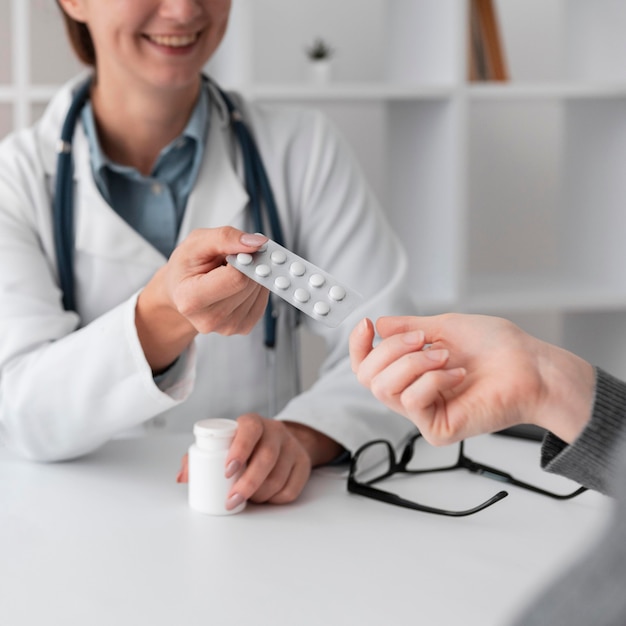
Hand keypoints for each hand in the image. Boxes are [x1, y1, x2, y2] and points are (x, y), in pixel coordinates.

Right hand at [136, 227, 269, 371]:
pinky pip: (263, 301)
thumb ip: (225, 238)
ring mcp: (227, 327)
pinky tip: (240, 283)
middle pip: (249, 285)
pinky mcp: (243, 328)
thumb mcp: (197, 243)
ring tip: (232, 272)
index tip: (240, 250)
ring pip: (259, 292)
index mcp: (190, 298)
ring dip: (253, 275)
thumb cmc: (186, 267)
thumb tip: (257, 242)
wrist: (181, 292)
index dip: (244, 258)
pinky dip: (257, 288)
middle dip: (249, 265)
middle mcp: (209, 319)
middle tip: (237, 258)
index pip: (236, 278)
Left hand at [176, 415, 342, 508]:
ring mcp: (292, 448)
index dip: (240, 449)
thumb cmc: (245, 445)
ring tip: (246, 500)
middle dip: (247, 483)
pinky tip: (264, 498)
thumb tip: (182, 477)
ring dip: (259, 494)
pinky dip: (274, 499)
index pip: (250, 430)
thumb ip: (201, 457)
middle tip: (231, 500)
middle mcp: (276, 432)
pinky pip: (291, 489)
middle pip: (267, 457)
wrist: (281, 442)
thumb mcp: (225, 444)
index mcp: (254, 423)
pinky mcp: (303, 465)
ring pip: (278, 476)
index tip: (227, 470)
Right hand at [349, 314, 594, 445]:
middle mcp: (412, 394)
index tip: (367, 326)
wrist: (531, 366)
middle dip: (392, 350)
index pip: (366, 367)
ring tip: (446, 357)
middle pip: (368, 376)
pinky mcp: (437, 429)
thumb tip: (379, 325)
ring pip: (386, 388)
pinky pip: (412, 401)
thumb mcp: (444, 327)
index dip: (358, 347)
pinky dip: (433, 379)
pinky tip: (458, 375)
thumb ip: (407, 327)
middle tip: (424, 340)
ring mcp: (423, 413)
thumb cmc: (496, 348)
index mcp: (410, 372)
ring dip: (415, 363)